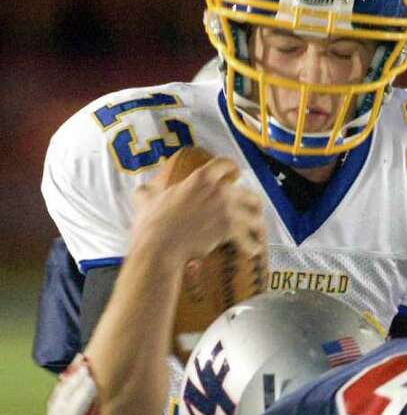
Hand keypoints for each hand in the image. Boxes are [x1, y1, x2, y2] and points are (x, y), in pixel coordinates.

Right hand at [132, 157, 265, 264]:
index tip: (235, 176)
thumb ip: (147, 192)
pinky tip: (254, 250)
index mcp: (201, 178)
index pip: (227, 164)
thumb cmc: (152, 223)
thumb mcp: (146, 201)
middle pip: (248, 193)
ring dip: (257, 224)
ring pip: (255, 216)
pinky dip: (252, 246)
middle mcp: (219, 191)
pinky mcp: (230, 231)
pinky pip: (249, 239)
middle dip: (251, 202)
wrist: (161, 246)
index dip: (232, 169)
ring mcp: (227, 211)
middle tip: (249, 209)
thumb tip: (140, 190)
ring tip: (257, 231)